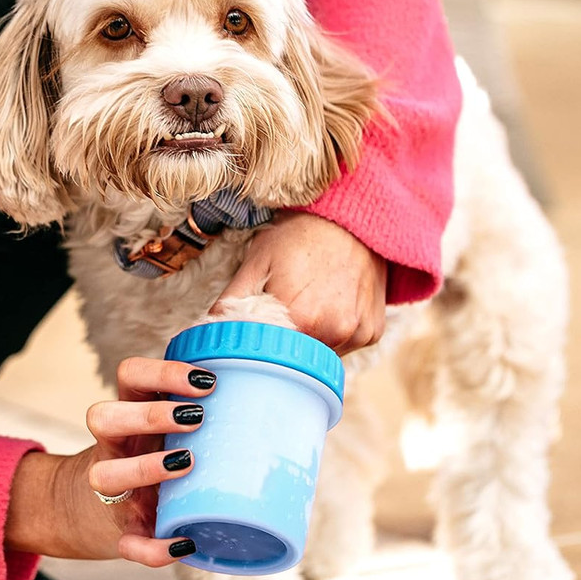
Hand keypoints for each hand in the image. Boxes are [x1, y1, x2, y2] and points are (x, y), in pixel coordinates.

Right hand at [5, 357, 215, 566]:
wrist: (95, 509)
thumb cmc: (150, 454)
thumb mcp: (161, 425)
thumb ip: (196, 408)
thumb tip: (271, 396)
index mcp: (128, 412)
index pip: (129, 375)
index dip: (162, 373)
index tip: (207, 382)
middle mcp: (113, 447)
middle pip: (103, 416)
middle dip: (150, 414)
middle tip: (196, 417)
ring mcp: (112, 491)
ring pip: (102, 475)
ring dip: (144, 467)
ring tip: (186, 463)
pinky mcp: (122, 532)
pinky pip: (128, 544)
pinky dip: (155, 548)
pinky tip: (185, 542)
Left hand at [213, 210, 386, 353]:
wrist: (352, 219)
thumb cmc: (299, 236)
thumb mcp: (258, 260)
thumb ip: (233, 300)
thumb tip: (207, 331)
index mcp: (299, 317)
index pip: (268, 355)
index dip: (259, 345)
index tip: (255, 334)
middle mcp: (332, 331)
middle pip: (296, 360)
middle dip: (283, 345)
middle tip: (282, 316)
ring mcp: (356, 333)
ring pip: (321, 356)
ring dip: (309, 341)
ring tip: (308, 306)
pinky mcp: (372, 332)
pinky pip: (345, 346)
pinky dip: (334, 334)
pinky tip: (331, 306)